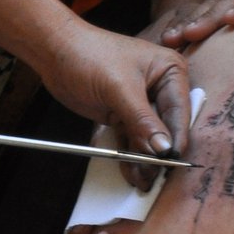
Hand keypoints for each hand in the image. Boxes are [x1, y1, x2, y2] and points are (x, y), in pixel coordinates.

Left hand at [40, 20, 191, 188]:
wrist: (54, 51)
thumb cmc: (88, 55)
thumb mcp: (119, 88)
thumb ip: (142, 120)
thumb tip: (164, 149)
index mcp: (170, 72)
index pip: (179, 112)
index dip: (176, 139)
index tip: (172, 162)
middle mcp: (160, 88)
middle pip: (166, 129)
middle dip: (159, 154)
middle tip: (155, 178)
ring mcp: (141, 104)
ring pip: (148, 139)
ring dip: (145, 161)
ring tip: (143, 182)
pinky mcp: (123, 115)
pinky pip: (131, 140)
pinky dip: (130, 157)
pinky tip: (132, 174)